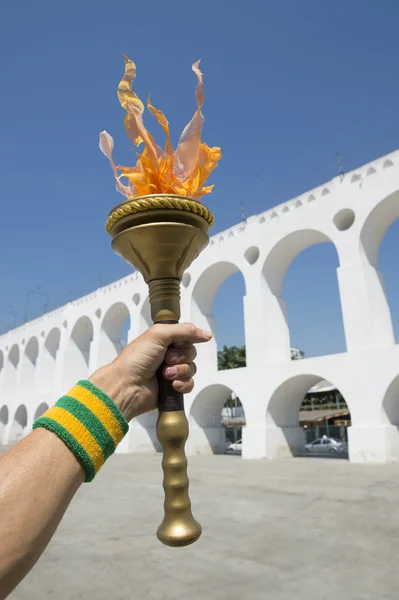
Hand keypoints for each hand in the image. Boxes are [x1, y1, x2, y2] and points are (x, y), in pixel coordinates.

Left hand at [89, 323, 211, 420]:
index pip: (187, 336)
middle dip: (181, 357)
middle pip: (191, 352)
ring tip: (165, 375)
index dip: (187, 339)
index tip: (179, 343)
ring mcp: (170, 372)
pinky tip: (172, 385)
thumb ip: (185, 331)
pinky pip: (190, 384)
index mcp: (163, 340)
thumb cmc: (137, 358)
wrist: (127, 386)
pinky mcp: (172, 389)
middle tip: (166, 360)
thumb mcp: (158, 335)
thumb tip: (207, 335)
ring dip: (180, 371)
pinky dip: (183, 384)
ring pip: (192, 369)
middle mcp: (168, 355)